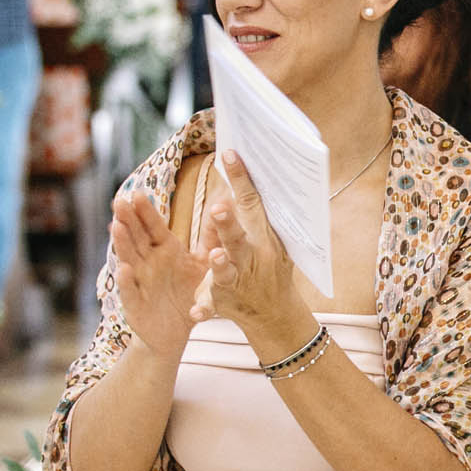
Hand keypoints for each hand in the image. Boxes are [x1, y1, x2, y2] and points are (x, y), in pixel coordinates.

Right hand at [108, 189, 211, 362]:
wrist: (175, 332)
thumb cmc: (186, 292)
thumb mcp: (203, 264)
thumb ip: (212, 238)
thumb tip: (225, 206)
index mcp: (164, 251)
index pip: (153, 227)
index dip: (145, 212)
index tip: (138, 193)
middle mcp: (148, 263)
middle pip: (136, 238)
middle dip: (127, 220)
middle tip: (119, 201)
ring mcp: (140, 282)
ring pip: (129, 259)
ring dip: (122, 244)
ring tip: (116, 226)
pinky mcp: (136, 304)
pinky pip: (131, 291)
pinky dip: (127, 281)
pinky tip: (124, 269)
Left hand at [200, 152, 306, 346]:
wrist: (276, 315)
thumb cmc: (270, 268)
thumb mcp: (271, 241)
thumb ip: (255, 215)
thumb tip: (246, 175)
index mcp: (262, 239)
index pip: (251, 205)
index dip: (242, 180)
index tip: (230, 155)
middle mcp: (251, 259)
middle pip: (239, 238)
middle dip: (229, 224)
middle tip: (218, 208)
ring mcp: (238, 281)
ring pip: (227, 271)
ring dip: (221, 263)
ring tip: (215, 254)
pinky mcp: (224, 302)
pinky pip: (211, 306)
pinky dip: (204, 309)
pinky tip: (195, 312)